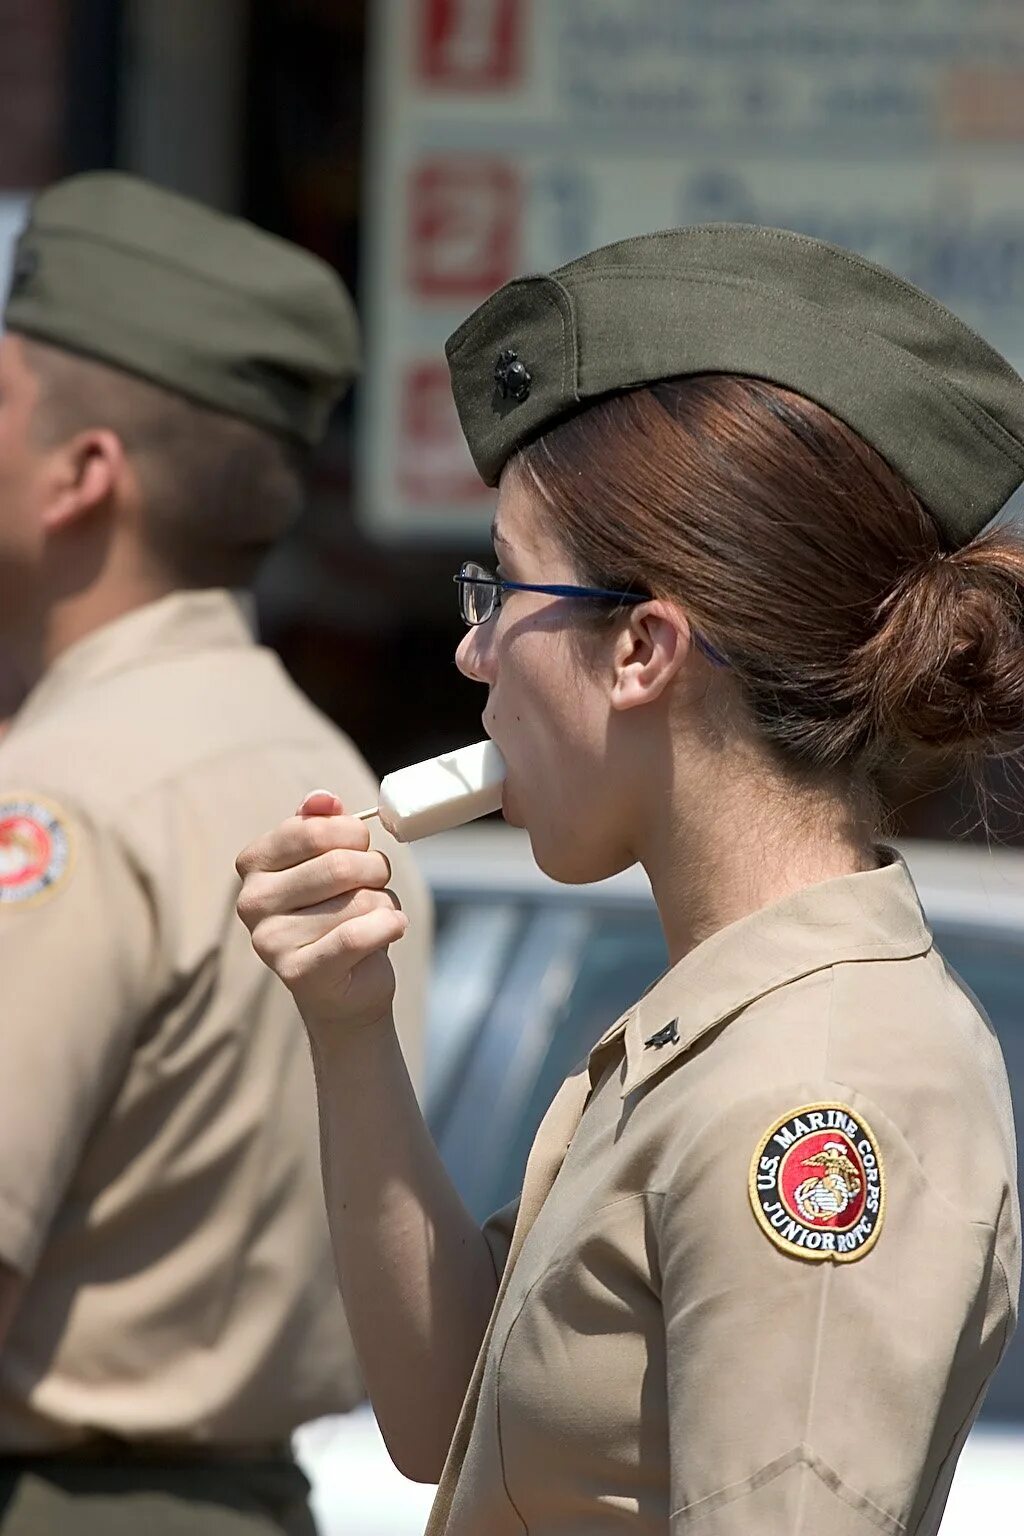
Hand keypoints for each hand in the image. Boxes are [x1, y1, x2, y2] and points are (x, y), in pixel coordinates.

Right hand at [236, 791, 408, 1037]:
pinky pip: (357, 936)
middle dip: (374, 868)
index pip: (309, 829)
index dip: (351, 833)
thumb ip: (320, 824)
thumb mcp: (328, 861)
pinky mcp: (299, 974)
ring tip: (372, 917)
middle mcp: (252, 902)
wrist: (345, 989)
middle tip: (375, 882)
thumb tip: (323, 798)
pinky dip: (388, 926)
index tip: (361, 845)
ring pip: (359, 900)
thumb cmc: (338, 915)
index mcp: (254, 864)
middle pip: (339, 865)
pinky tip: (391, 928)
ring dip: (383, 903)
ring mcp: (271, 941)